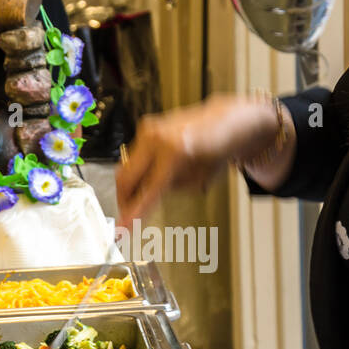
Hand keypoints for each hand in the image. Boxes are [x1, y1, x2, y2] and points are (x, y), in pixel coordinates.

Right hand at [116, 93, 274, 225]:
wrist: (226, 120)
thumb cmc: (218, 149)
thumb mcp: (198, 180)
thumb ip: (169, 190)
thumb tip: (143, 200)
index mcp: (176, 152)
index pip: (147, 191)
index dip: (133, 213)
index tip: (122, 229)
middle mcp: (158, 138)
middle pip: (125, 179)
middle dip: (125, 200)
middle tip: (129, 214)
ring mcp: (149, 130)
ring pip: (126, 169)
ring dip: (133, 184)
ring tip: (152, 187)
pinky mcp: (145, 127)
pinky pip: (133, 157)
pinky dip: (140, 169)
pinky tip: (155, 170)